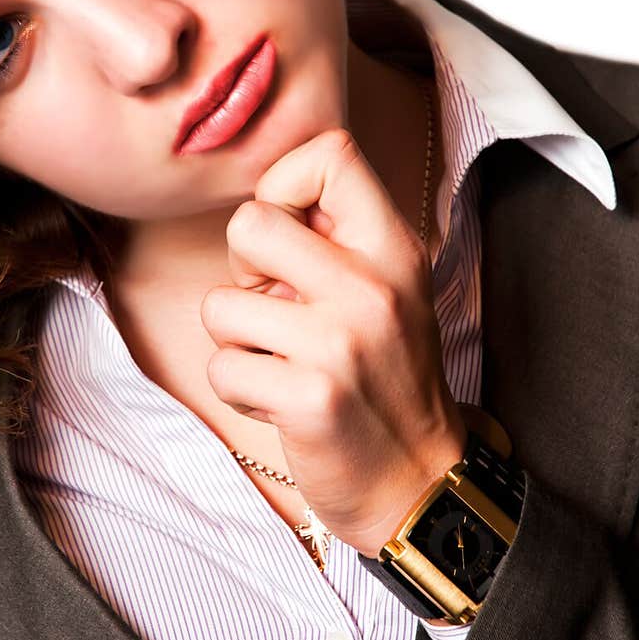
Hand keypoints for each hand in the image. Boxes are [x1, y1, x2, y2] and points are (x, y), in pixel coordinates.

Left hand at [200, 128, 466, 557]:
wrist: (417, 485)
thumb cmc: (386, 381)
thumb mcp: (387, 292)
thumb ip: (336, 241)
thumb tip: (263, 199)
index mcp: (394, 250)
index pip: (329, 154)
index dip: (283, 188)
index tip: (291, 240)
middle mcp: (372, 287)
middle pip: (250, 222)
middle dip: (243, 270)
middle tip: (276, 309)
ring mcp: (340, 343)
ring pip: (220, 306)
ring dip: (238, 341)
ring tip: (283, 363)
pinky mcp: (309, 397)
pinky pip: (221, 367)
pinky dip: (239, 390)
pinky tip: (280, 402)